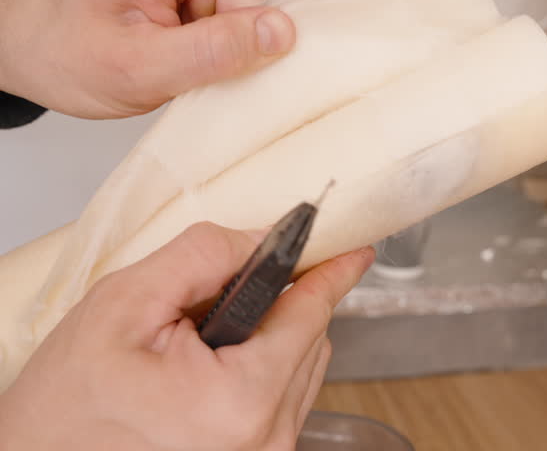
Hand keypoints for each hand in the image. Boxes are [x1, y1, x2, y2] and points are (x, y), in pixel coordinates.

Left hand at [0, 0, 295, 118]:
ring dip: (212, 64)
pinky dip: (203, 65)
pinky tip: (174, 72)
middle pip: (244, 13)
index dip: (243, 43)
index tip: (218, 75)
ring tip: (171, 75)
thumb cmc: (63, 53)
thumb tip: (280, 34)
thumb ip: (214, 51)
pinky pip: (218, 38)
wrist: (26, 56)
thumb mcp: (142, 64)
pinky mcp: (183, 7)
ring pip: (234, 31)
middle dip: (224, 56)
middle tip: (182, 79)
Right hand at [0, 222, 374, 450]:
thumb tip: (261, 239)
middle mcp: (264, 438)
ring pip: (299, 367)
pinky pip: (283, 397)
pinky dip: (262, 366)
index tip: (356, 250)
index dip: (333, 272)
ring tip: (199, 341)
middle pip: (308, 339)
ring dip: (269, 336)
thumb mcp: (123, 306)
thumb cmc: (66, 405)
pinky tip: (213, 364)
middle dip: (278, 303)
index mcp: (240, 399)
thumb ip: (202, 258)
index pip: (310, 315)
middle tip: (216, 296)